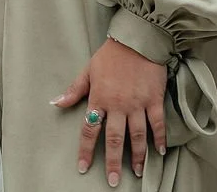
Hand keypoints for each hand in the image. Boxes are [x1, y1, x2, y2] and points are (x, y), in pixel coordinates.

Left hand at [53, 37, 167, 184]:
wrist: (137, 39)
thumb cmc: (111, 54)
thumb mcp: (88, 69)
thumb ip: (74, 90)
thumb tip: (56, 103)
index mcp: (99, 98)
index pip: (90, 130)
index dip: (86, 150)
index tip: (83, 167)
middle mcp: (118, 105)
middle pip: (115, 139)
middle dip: (113, 162)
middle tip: (113, 181)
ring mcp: (138, 103)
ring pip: (137, 135)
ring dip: (138, 156)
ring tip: (137, 172)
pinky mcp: (154, 99)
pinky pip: (157, 123)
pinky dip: (160, 138)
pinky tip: (160, 151)